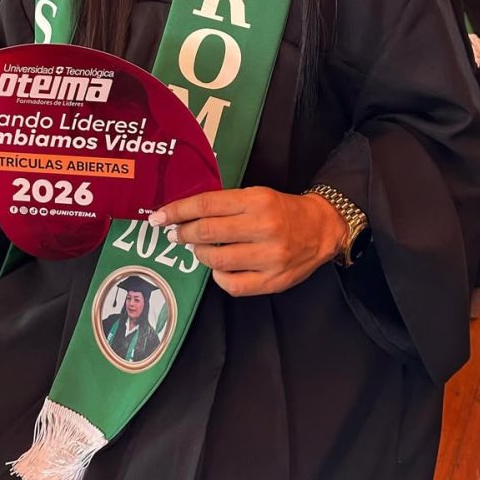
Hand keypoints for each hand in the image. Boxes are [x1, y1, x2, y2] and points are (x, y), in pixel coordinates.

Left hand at [150, 187, 346, 296]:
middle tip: (175, 234)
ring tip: (200, 248)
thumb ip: (224, 205)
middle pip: (207, 233)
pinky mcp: (273, 281)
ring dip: (199, 254)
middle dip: (183, 234)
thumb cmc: (282, 211)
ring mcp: (270, 257)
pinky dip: (218, 276)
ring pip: (215, 260)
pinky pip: (231, 284)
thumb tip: (183, 215)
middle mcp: (264, 228)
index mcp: (258, 201)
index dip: (177, 211)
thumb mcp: (256, 195)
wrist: (320, 229)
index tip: (159, 217)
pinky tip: (220, 267)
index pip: (206, 205)